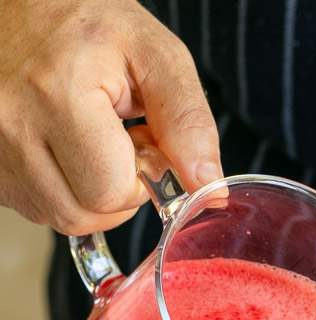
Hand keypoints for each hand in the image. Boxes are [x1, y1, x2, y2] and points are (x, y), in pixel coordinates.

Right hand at [0, 0, 221, 234]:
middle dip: (115, 189)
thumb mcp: (151, 52)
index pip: (113, 193)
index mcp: (57, 93)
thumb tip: (208, 188)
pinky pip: (32, 206)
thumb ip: (187, 121)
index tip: (139, 140)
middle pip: (84, 214)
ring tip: (87, 141)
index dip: (140, 178)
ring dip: (86, 193)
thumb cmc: (82, 17)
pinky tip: (60, 148)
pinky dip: (57, 188)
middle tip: (115, 141)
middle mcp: (13, 124)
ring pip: (58, 217)